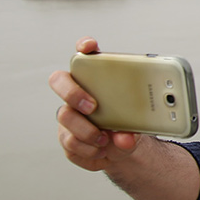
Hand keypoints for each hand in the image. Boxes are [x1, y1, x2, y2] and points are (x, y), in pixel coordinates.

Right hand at [49, 36, 145, 171]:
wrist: (125, 149)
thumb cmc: (130, 125)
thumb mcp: (140, 123)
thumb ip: (135, 126)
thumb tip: (126, 137)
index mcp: (98, 79)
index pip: (85, 54)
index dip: (84, 47)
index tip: (90, 47)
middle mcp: (78, 93)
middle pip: (60, 80)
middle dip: (73, 92)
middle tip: (93, 106)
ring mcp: (70, 114)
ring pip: (64, 115)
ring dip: (86, 130)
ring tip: (105, 140)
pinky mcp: (67, 136)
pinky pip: (70, 142)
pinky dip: (88, 150)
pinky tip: (102, 152)